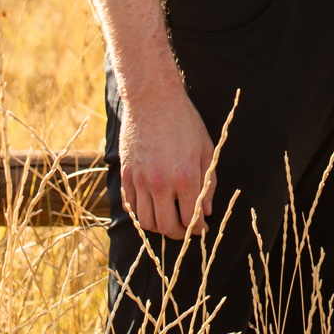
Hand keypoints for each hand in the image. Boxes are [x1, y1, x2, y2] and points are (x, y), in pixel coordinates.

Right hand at [117, 81, 218, 237]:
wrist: (153, 99)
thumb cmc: (184, 122)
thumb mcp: (205, 149)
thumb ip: (208, 182)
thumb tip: (207, 210)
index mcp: (185, 177)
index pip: (191, 218)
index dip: (198, 229)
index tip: (201, 229)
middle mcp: (161, 183)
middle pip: (167, 225)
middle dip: (178, 233)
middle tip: (184, 230)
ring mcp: (140, 180)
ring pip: (146, 221)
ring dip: (158, 226)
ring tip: (167, 221)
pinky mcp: (125, 174)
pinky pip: (131, 205)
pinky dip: (141, 213)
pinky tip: (151, 207)